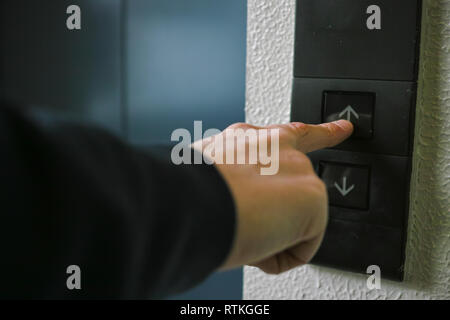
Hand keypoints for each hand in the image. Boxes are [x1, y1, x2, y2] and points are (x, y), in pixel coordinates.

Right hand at [194, 120, 352, 273]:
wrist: (191, 201)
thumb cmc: (186, 192)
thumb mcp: (204, 179)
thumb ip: (230, 184)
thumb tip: (243, 213)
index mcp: (244, 142)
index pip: (286, 135)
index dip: (320, 131)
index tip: (343, 127)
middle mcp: (273, 146)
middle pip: (305, 162)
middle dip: (319, 158)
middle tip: (340, 134)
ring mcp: (295, 168)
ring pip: (294, 215)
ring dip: (273, 232)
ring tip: (243, 229)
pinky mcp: (312, 196)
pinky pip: (299, 245)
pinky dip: (275, 255)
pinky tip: (254, 243)